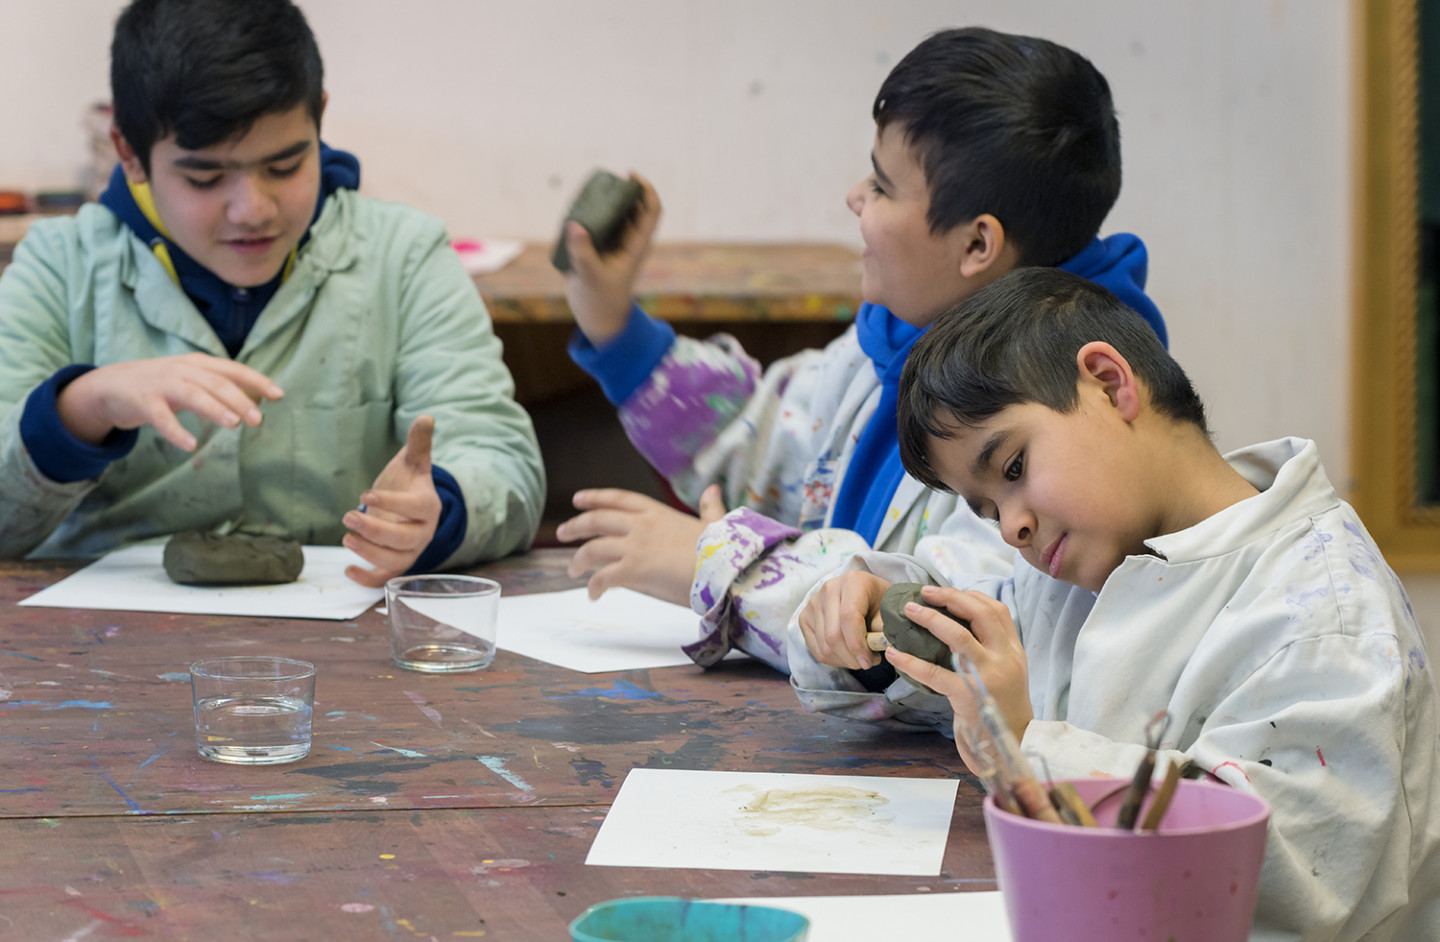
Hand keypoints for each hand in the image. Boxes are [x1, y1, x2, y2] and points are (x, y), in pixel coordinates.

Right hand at [55, 353, 283, 450]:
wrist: (109, 386)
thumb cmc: (159, 386)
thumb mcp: (190, 381)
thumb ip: (216, 388)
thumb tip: (252, 403)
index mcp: (197, 364)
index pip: (232, 369)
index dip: (256, 380)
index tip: (279, 395)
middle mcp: (182, 370)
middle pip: (216, 382)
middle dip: (240, 399)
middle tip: (259, 420)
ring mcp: (161, 384)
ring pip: (193, 394)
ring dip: (215, 408)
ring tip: (235, 424)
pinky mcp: (142, 401)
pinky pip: (161, 418)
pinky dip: (177, 431)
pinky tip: (191, 445)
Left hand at [343, 415, 441, 587]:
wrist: (409, 507)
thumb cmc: (408, 483)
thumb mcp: (412, 462)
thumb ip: (419, 443)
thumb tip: (426, 417)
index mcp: (429, 507)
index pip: (416, 509)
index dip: (392, 504)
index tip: (366, 495)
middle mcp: (424, 533)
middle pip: (404, 539)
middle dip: (375, 530)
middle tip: (348, 516)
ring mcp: (411, 552)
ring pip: (395, 560)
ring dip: (369, 552)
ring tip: (345, 538)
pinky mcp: (396, 565)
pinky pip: (385, 579)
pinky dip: (368, 579)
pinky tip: (347, 569)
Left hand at [555, 484, 724, 605]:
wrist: (725, 571)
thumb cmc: (724, 550)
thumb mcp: (715, 523)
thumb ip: (710, 506)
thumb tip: (714, 489)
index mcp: (658, 512)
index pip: (619, 499)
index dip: (596, 497)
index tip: (578, 499)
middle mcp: (642, 526)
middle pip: (597, 520)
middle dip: (576, 525)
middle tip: (562, 532)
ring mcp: (636, 547)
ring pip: (594, 548)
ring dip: (579, 559)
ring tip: (572, 569)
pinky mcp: (634, 570)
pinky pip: (603, 577)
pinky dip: (594, 586)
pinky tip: (593, 595)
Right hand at [561, 173, 661, 345]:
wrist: (596, 316)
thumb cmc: (600, 299)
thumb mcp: (590, 276)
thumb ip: (582, 252)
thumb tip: (575, 225)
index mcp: (637, 246)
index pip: (651, 211)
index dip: (646, 190)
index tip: (630, 176)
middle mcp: (628, 241)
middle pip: (632, 206)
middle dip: (622, 190)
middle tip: (604, 182)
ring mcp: (614, 243)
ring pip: (614, 213)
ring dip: (604, 201)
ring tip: (588, 194)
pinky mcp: (598, 247)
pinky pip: (597, 223)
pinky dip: (589, 214)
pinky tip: (575, 211)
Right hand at [795, 570, 892, 670]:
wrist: (866, 593)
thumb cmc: (880, 602)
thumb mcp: (889, 610)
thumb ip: (884, 628)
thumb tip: (880, 648)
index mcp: (852, 581)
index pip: (848, 617)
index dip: (857, 644)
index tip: (868, 662)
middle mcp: (829, 589)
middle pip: (833, 635)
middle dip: (851, 658)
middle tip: (867, 663)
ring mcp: (813, 603)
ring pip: (824, 646)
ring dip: (844, 661)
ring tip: (859, 657)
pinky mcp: (804, 617)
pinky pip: (815, 649)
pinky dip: (832, 660)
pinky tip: (846, 655)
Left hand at [882, 586, 1032, 773]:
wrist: (1010, 748)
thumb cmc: (1001, 709)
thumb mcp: (1007, 674)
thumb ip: (992, 649)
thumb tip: (958, 621)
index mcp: (1013, 652)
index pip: (997, 611)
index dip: (970, 595)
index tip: (946, 592)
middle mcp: (1004, 659)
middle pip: (980, 615)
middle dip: (950, 598)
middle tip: (924, 593)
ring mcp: (987, 678)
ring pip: (959, 637)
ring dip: (931, 620)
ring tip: (909, 611)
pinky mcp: (968, 697)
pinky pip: (935, 674)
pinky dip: (911, 661)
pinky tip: (894, 654)